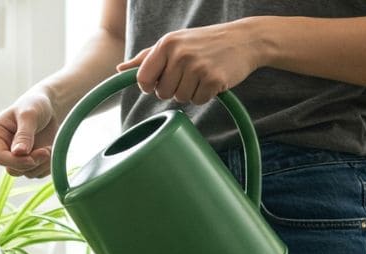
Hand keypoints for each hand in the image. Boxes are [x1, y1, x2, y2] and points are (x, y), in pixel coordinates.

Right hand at [0, 90, 57, 178]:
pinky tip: (51, 151)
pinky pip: (37, 173)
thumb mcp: (29, 115)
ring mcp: (16, 157)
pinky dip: (47, 166)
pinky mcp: (29, 162)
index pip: (0, 157)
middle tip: (47, 151)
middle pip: (12, 169)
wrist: (50, 108)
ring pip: (26, 173)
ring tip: (50, 148)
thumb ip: (24, 134)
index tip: (32, 159)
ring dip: (41, 165)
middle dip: (31, 163)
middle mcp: (3, 148)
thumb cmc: (36, 105)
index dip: (16, 162)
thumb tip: (19, 152)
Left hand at [119, 21, 260, 105]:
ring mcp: (197, 67)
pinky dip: (205, 95)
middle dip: (173, 89)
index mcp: (166, 44)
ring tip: (201, 74)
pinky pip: (198, 102)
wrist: (244, 39)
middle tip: (188, 73)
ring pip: (179, 99)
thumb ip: (146, 58)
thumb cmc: (204, 42)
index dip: (149, 86)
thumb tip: (120, 70)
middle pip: (161, 93)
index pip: (142, 79)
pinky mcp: (213, 80)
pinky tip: (212, 80)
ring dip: (190, 92)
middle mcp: (179, 54)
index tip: (160, 81)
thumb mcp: (174, 43)